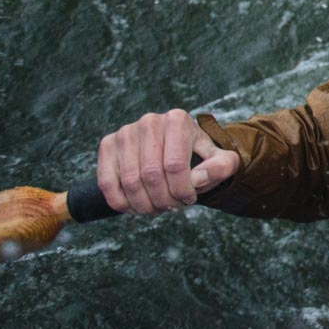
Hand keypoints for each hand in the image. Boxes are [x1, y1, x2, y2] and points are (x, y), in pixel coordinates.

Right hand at [96, 109, 239, 214]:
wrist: (175, 148)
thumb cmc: (198, 157)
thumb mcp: (220, 160)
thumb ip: (221, 167)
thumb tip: (197, 179)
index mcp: (177, 121)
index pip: (175, 166)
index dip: (181, 190)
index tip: (189, 199)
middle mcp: (149, 122)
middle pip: (151, 175)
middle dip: (163, 200)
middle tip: (172, 208)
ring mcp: (125, 132)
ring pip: (129, 182)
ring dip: (144, 205)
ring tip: (157, 208)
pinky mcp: (108, 145)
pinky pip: (107, 182)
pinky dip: (121, 203)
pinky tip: (135, 207)